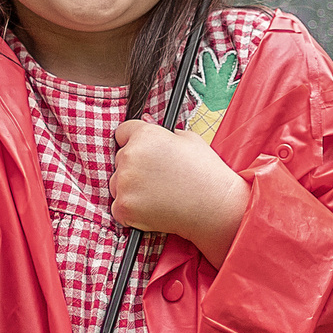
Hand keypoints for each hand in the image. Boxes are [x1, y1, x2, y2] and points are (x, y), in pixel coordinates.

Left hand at [111, 119, 250, 265]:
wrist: (215, 207)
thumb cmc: (206, 172)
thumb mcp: (189, 139)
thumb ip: (162, 132)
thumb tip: (146, 122)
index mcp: (145, 135)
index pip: (122, 132)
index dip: (133, 141)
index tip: (142, 152)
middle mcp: (130, 156)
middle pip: (120, 159)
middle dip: (134, 167)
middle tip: (158, 177)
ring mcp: (124, 183)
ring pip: (117, 184)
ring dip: (131, 189)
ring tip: (159, 194)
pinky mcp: (124, 207)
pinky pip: (118, 207)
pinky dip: (132, 210)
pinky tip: (153, 208)